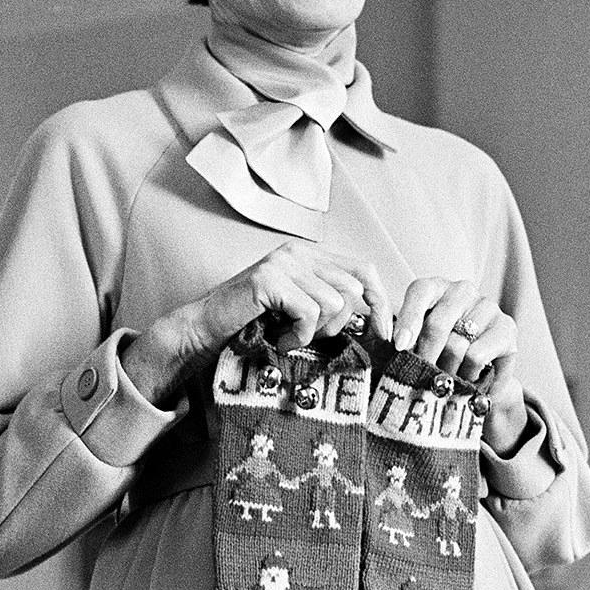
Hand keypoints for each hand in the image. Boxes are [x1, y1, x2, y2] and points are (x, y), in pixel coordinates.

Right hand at [122, 240, 390, 405]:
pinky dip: (298, 335)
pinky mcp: (270, 278)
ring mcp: (284, 263)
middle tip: (308, 338)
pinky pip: (309, 312)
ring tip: (287, 336)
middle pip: (351, 291)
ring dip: (313, 333)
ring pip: (333, 304)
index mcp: (310, 255)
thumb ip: (331, 303)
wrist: (206, 329)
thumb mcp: (300, 309)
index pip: (363, 269)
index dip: (379, 301)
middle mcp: (299, 252)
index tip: (383, 332)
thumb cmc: (254, 324)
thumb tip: (375, 319)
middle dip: (339, 326)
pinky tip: (279, 338)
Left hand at [393, 278, 527, 455]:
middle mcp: (463, 291)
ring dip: (446, 373)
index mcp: (435, 288)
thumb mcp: (407, 348)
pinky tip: (466, 383)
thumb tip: (365, 331)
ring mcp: (488, 308)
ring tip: (443, 384)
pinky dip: (467, 376)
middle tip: (418, 378)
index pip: (420, 292)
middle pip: (438, 323)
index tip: (399, 347)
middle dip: (425, 357)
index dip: (408, 319)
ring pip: (458, 345)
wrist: (475, 381)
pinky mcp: (507, 329)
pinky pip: (478, 356)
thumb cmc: (433, 360)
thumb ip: (387, 338)